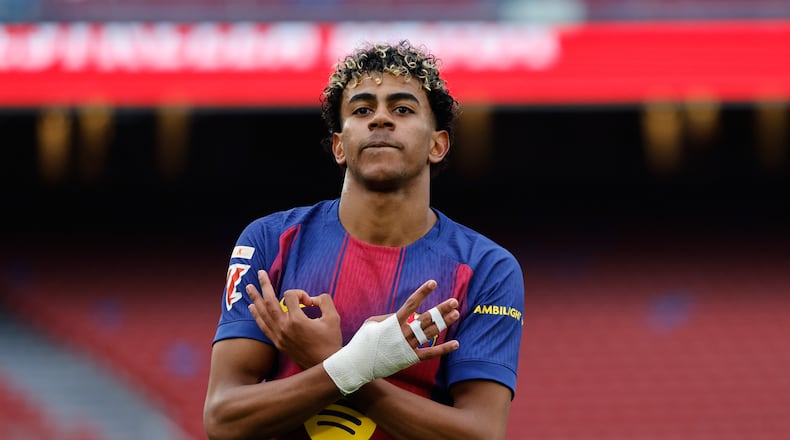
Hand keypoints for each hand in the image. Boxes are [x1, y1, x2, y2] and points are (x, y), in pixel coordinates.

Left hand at [246, 270, 341, 368]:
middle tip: (259, 273)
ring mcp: (279, 336)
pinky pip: (263, 327)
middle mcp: (284, 327)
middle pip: (270, 301)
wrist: (325, 365)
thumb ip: (324, 301)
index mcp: (297, 320)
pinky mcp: (278, 343)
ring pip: (263, 313)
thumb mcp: (334, 317)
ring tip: (249, 288)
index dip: (300, 293)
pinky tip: (252, 308)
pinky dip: (257, 316)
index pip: (291, 296)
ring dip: (256, 299)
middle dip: (264, 285)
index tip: (310, 302)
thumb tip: (314, 298)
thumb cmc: (331, 342)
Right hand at [323, 279, 459, 394]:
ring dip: (444, 323)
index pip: (411, 303)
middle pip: (426, 318)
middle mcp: (402, 333)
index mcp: (393, 322)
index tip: (433, 283)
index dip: (423, 292)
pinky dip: (444, 349)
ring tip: (456, 314)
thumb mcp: (371, 323)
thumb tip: (401, 314)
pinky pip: (430, 353)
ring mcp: (407, 346)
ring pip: (430, 332)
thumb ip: (387, 316)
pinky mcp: (410, 358)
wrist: (358, 364)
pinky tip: (456, 343)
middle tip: (454, 301)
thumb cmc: (363, 342)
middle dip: (441, 309)